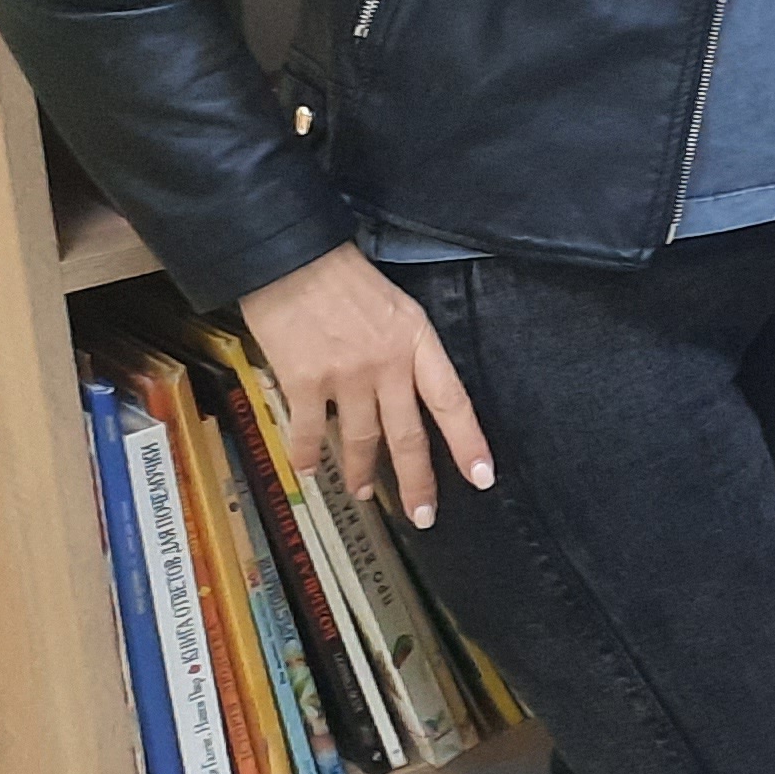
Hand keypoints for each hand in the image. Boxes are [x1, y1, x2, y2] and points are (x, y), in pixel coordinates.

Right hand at [237, 242, 492, 529]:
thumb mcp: (397, 307)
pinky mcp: (303, 382)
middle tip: (424, 515)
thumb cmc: (346, 278)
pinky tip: (308, 472)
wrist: (292, 258)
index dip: (468, 442)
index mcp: (417, 342)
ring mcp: (345, 377)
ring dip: (361, 473)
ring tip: (364, 492)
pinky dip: (306, 457)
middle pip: (409, 435)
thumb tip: (407, 391)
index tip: (482, 477)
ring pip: (360, 440)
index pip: (453, 402)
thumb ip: (406, 349)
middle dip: (417, 481)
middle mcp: (387, 365)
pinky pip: (307, 433)